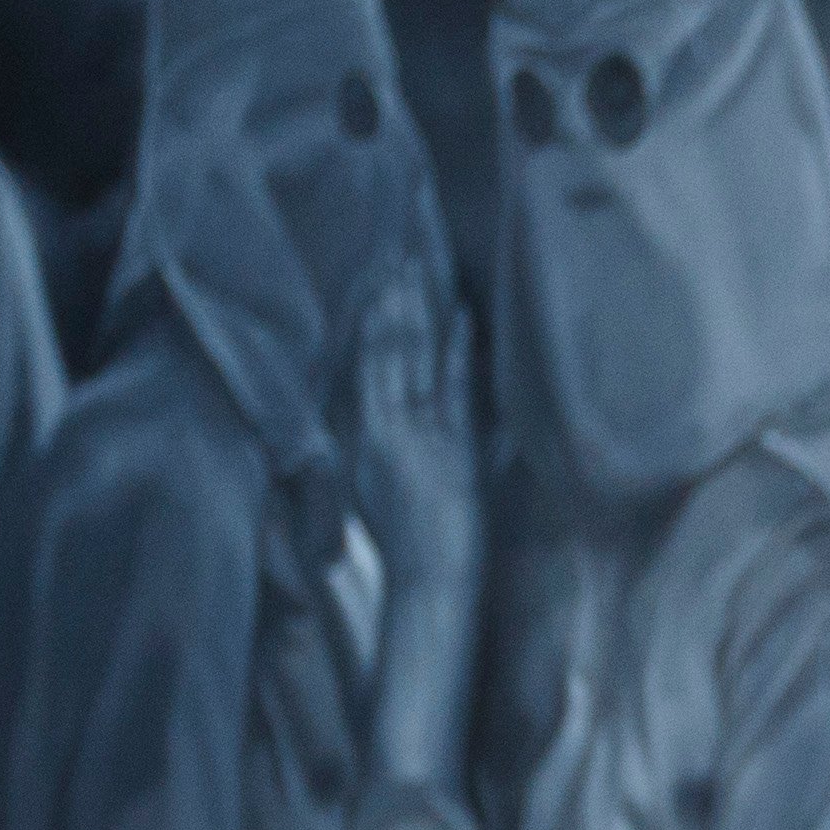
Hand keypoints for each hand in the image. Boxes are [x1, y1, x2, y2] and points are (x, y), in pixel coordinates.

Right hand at [345, 266, 477, 606]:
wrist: (427, 585)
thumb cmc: (408, 547)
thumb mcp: (377, 491)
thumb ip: (375, 447)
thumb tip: (376, 411)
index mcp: (367, 436)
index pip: (367, 362)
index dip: (372, 317)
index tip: (377, 274)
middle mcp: (385, 428)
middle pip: (386, 348)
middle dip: (391, 296)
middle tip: (395, 244)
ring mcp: (417, 435)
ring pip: (410, 359)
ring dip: (415, 309)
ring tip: (416, 262)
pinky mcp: (450, 449)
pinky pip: (453, 388)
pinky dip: (458, 350)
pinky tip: (462, 315)